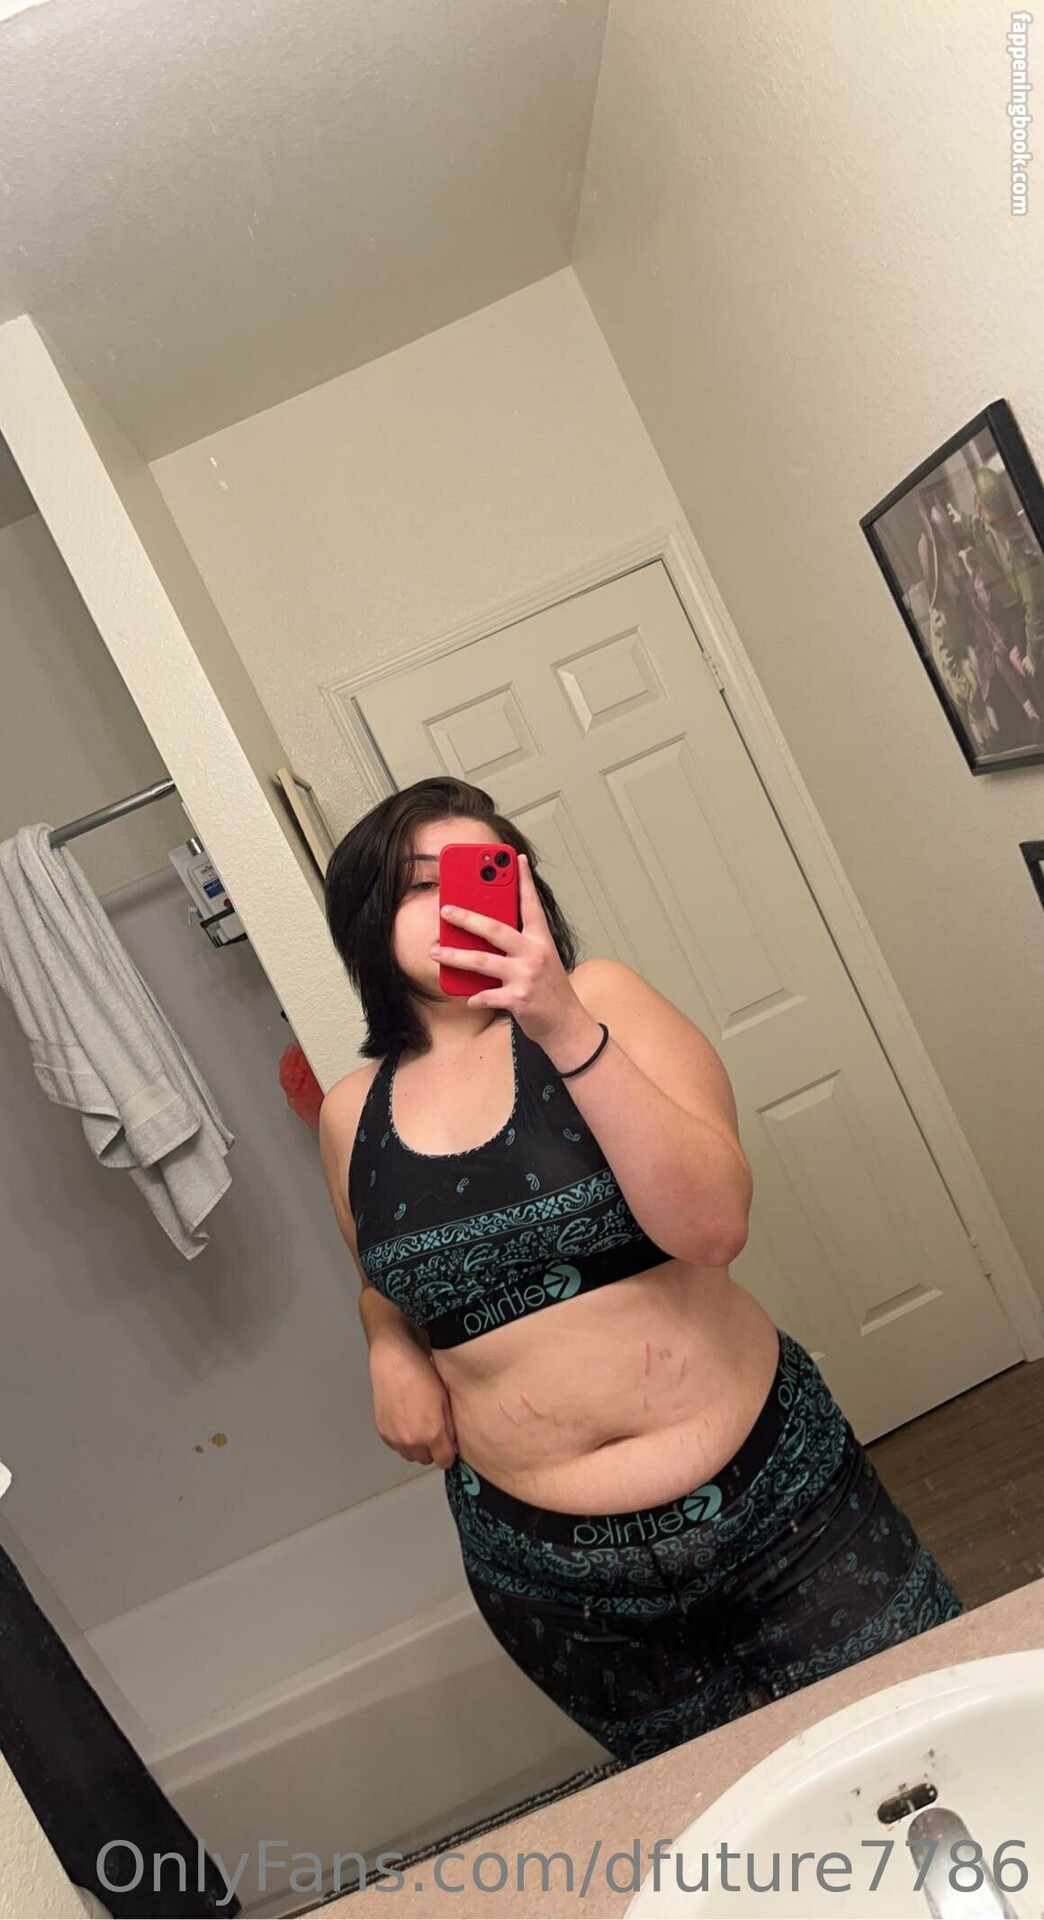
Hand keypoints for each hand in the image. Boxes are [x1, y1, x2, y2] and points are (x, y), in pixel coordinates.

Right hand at [369, 1332, 457, 1467]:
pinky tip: (404, 1420)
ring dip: (415, 1446)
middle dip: (431, 1450)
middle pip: (426, 1460)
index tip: (448, 1446)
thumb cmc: (421, 1374)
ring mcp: (394, 1437)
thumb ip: (450, 1427)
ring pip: (409, 1455)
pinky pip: (395, 1445)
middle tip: (432, 1431)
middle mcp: (412, 1440)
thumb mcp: (445, 1399)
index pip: (444, 1461)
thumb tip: (452, 1445)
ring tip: (417, 1424)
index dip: (448, 1454)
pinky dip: (401, 1439)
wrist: (394, 1361)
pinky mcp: (382, 1431)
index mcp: (432, 1433)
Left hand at [430, 852, 590, 1051]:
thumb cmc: (550, 990)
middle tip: (446, 910)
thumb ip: (520, 945)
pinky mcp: (519, 999)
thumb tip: (486, 932)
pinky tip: (468, 998)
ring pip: (483, 961)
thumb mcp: (541, 960)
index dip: (524, 881)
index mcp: (541, 940)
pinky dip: (475, 997)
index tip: (516, 859)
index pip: (531, 905)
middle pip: (496, 929)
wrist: (566, 1024)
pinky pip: (487, 995)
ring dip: (455, 956)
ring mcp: (527, 976)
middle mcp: (535, 954)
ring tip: (436, 952)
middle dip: (467, 918)